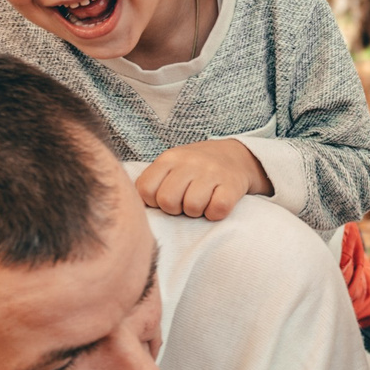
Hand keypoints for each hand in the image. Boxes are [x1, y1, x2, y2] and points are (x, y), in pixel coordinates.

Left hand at [137, 139, 270, 219]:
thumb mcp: (171, 166)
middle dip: (174, 210)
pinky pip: (217, 210)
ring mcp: (212, 172)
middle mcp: (189, 162)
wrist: (236, 155)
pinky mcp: (232, 184)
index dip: (152, 202)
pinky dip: (215, 214)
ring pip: (192, 207)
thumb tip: (132, 209)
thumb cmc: (195, 169)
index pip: (145, 189)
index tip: (164, 199)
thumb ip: (153, 182)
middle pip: (167, 201)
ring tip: (201, 203)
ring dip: (196, 212)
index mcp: (169, 158)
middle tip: (184, 204)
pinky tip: (215, 204)